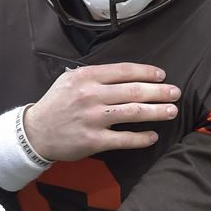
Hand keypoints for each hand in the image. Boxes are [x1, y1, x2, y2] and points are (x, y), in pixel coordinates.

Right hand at [24, 63, 179, 160]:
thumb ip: (94, 75)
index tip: (161, 75)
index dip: (146, 72)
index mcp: (86, 77)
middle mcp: (91, 95)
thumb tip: (123, 73)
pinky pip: (124, 139)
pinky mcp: (93, 140)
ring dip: (157, 111)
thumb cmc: (55, 104)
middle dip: (159, 91)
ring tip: (171, 111)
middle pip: (134, 91)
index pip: (124, 71)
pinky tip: (152, 136)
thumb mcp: (69, 80)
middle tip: (175, 93)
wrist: (35, 132)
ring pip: (133, 113)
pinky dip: (141, 138)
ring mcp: (93, 118)